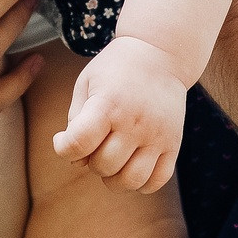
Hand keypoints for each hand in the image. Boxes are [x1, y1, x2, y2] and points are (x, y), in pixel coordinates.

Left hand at [50, 35, 185, 192]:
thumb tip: (77, 160)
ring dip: (113, 178)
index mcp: (108, 103)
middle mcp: (135, 122)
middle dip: (89, 161)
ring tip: (111, 159)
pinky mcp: (174, 144)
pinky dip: (141, 183)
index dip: (63, 148)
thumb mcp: (86, 83)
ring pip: (130, 180)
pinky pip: (157, 180)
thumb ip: (76, 120)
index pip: (79, 143)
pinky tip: (131, 165)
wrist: (160, 53)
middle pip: (103, 166)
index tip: (64, 139)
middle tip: (93, 144)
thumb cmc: (115, 69)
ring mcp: (157, 135)